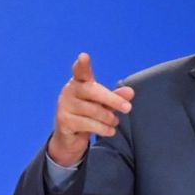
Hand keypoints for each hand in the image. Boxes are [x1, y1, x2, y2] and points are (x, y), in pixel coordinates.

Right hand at [47, 53, 133, 167]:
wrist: (69, 138)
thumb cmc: (88, 115)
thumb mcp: (103, 104)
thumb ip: (116, 97)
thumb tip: (130, 92)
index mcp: (79, 82)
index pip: (80, 71)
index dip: (82, 64)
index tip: (83, 56)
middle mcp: (68, 91)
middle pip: (92, 91)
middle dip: (112, 100)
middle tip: (128, 108)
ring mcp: (64, 106)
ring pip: (93, 110)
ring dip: (109, 118)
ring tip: (114, 122)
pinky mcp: (63, 121)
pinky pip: (88, 124)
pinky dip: (103, 129)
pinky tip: (110, 131)